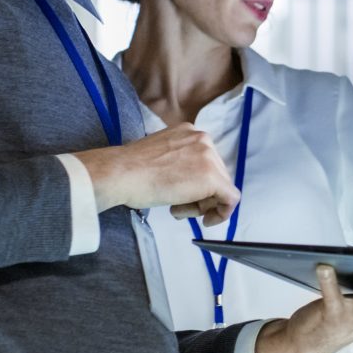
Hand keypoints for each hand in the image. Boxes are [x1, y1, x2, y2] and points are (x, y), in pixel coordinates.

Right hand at [72, 123, 238, 224]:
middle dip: (200, 196)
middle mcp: (203, 139)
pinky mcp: (213, 177)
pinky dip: (222, 213)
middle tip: (178, 207)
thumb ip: (178, 162)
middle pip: (216, 174)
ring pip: (221, 188)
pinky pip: (231, 199)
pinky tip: (206, 220)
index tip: (182, 196)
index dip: (196, 184)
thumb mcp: (160, 156)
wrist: (122, 173)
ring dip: (202, 205)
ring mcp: (210, 157)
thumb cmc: (130, 170)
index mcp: (189, 132)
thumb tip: (188, 180)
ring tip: (177, 209)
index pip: (205, 162)